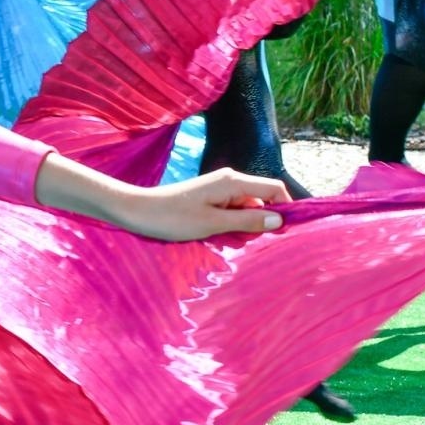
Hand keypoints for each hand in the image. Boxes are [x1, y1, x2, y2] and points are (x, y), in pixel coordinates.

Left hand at [116, 169, 287, 240]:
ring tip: (228, 242)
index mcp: (234, 182)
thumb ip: (248, 221)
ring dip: (244, 227)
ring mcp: (218, 190)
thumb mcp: (214, 223)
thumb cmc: (173, 218)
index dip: (286, 208)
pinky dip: (231, 225)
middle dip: (262, 222)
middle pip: (262, 201)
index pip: (274, 189)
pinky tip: (219, 238)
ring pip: (246, 209)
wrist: (138, 212)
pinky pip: (231, 212)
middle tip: (249, 243)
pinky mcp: (209, 199)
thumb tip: (280, 220)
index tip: (286, 234)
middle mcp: (229, 181)